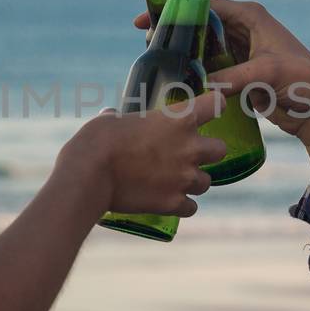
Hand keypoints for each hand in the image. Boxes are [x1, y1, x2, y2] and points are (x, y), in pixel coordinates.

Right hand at [61, 88, 228, 216]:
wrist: (89, 176)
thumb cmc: (98, 140)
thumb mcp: (111, 120)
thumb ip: (121, 118)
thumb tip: (112, 116)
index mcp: (179, 119)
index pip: (217, 103)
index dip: (216, 103)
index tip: (211, 105)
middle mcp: (190, 148)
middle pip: (220, 150)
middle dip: (207, 152)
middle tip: (187, 153)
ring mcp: (184, 178)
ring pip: (206, 182)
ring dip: (192, 181)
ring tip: (172, 180)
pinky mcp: (174, 203)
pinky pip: (190, 207)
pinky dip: (180, 205)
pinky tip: (166, 200)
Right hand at [133, 0, 309, 194]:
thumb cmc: (303, 81)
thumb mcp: (268, 73)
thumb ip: (234, 77)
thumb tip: (202, 87)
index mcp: (251, 16)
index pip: (205, 4)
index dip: (176, 9)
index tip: (148, 18)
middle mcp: (244, 29)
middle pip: (200, 23)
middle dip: (175, 30)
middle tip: (147, 41)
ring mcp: (241, 51)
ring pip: (203, 46)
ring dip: (183, 52)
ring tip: (156, 59)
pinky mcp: (240, 73)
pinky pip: (210, 67)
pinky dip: (194, 70)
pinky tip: (176, 78)